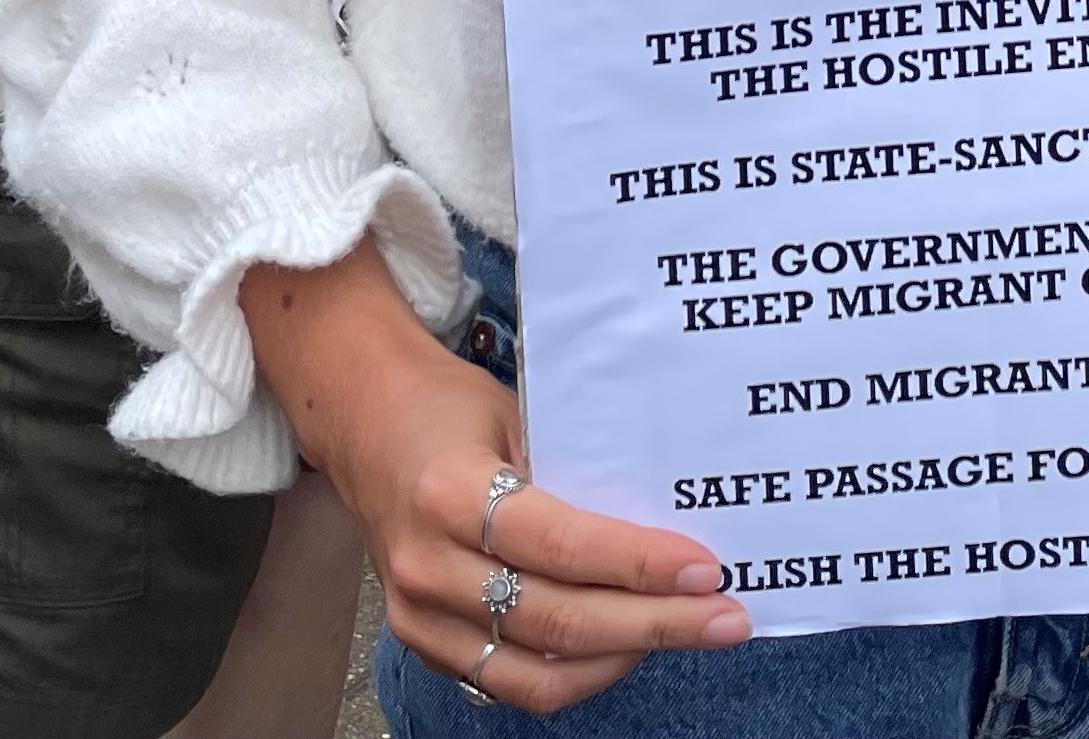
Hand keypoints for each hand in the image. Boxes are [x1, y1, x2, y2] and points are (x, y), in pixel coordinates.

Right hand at [245, 251, 744, 714]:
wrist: (361, 421)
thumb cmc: (449, 408)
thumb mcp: (513, 414)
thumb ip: (572, 471)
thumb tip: (669, 519)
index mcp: (449, 494)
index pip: (560, 546)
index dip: (639, 564)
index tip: (708, 568)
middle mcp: (428, 566)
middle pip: (558, 622)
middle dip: (655, 625)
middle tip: (726, 617)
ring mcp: (419, 615)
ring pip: (537, 674)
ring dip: (624, 660)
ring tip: (688, 633)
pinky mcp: (421, 643)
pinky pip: (510, 681)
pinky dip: (577, 672)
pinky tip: (627, 644)